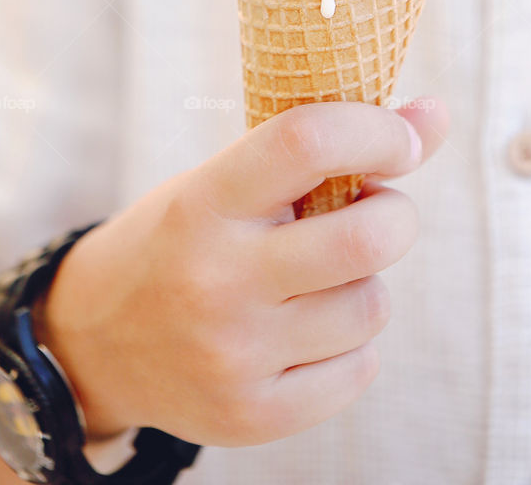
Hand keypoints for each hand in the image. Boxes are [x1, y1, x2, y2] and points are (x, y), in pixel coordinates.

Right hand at [39, 97, 447, 446]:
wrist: (96, 343)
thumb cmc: (185, 237)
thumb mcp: (228, 180)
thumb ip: (323, 151)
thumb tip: (434, 116)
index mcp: (205, 200)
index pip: (306, 142)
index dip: (376, 130)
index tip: (406, 136)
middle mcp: (217, 278)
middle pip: (366, 237)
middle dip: (394, 214)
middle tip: (373, 209)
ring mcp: (234, 354)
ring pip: (371, 304)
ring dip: (366, 281)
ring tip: (320, 276)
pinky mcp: (252, 415)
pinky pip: (360, 368)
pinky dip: (352, 342)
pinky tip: (308, 328)